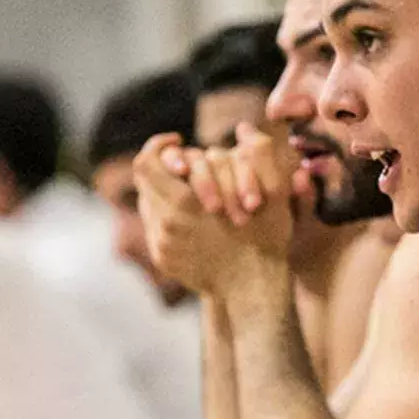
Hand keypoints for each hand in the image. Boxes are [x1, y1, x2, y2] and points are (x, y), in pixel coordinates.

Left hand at [133, 127, 295, 296]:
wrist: (254, 289)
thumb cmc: (266, 239)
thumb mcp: (273, 194)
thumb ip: (260, 154)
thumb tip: (245, 128)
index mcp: (185, 205)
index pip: (147, 163)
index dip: (159, 145)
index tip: (179, 140)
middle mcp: (165, 225)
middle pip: (145, 181)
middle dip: (166, 167)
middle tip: (188, 166)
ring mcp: (161, 244)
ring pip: (148, 201)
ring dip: (167, 189)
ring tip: (192, 191)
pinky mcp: (162, 258)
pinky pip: (154, 224)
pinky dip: (168, 212)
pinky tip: (192, 216)